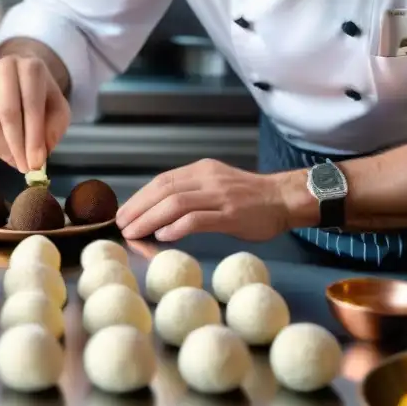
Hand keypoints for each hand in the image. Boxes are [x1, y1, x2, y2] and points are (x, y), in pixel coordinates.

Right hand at [0, 55, 70, 172]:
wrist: (18, 81)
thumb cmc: (40, 99)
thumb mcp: (57, 113)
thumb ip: (53, 131)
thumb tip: (37, 156)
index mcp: (30, 67)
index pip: (31, 105)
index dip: (33, 138)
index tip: (35, 164)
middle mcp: (1, 66)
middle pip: (5, 112)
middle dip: (16, 146)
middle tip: (23, 167)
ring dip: (2, 148)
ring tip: (14, 158)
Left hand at [115, 159, 296, 242]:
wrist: (285, 198)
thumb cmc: (249, 197)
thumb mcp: (216, 184)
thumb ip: (192, 192)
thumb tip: (159, 210)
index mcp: (201, 170)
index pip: (162, 181)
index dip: (139, 197)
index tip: (124, 212)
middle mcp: (208, 179)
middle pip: (163, 190)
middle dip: (138, 208)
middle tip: (121, 225)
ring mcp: (220, 196)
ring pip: (176, 203)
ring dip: (150, 218)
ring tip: (134, 232)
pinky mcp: (231, 215)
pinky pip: (198, 219)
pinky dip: (177, 227)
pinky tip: (163, 236)